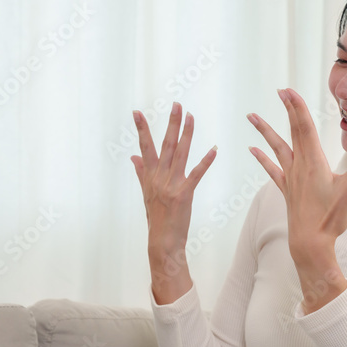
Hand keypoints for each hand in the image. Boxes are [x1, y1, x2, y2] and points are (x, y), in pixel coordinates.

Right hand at [131, 102, 216, 302]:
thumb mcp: (146, 193)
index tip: (137, 112)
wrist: (162, 241)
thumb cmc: (156, 218)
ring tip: (191, 117)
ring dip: (186, 134)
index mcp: (150, 176)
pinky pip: (196, 174)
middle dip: (171, 124)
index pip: (145, 147)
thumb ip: (141, 172)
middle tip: (177, 104)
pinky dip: (205, 161)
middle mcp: (159, 178)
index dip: (141, 129)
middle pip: (165, 145)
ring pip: (180, 154)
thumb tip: (133, 156)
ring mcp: (171, 185)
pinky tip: (213, 149)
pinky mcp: (184, 194)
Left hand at [247, 89, 346, 311]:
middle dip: (288, 111)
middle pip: (293, 132)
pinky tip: (252, 149)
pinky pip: (272, 169)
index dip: (297, 108)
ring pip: (277, 148)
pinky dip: (263, 158)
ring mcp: (291, 178)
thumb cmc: (330, 219)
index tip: (289, 91)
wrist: (310, 244)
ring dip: (266, 131)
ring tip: (252, 116)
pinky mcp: (287, 190)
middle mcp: (299, 167)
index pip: (305, 128)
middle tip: (279, 91)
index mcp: (314, 163)